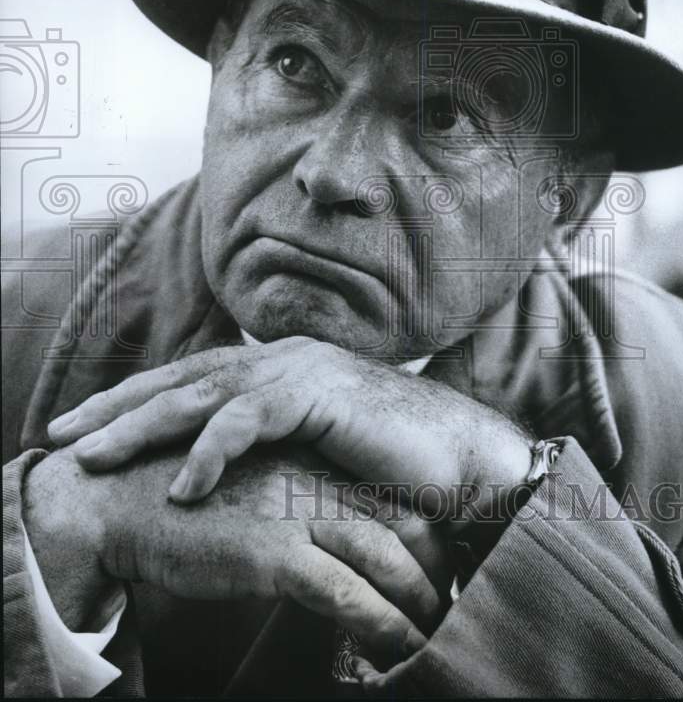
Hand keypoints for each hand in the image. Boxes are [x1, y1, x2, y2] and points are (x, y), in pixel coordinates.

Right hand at [23, 441, 445, 660]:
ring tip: (438, 637)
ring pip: (387, 559)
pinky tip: (399, 651)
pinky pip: (347, 593)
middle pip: (406, 524)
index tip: (439, 574)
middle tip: (450, 609)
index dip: (425, 539)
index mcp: (315, 466)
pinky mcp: (276, 549)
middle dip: (436, 573)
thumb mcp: (253, 491)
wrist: (121, 501)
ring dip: (419, 604)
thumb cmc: (183, 503)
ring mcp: (300, 513)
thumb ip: (291, 503)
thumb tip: (318, 542)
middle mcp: (317, 484)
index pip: (393, 499)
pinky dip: (381, 624)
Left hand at [49, 338, 531, 521]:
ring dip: (141, 427)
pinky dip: (210, 452)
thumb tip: (224, 472)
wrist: (460, 458)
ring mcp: (297, 370)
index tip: (85, 427)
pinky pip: (248, 421)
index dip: (135, 401)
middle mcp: (279, 358)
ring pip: (201, 396)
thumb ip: (269, 446)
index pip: (190, 380)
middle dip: (116, 406)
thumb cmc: (390, 462)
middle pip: (180, 379)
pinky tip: (182, 487)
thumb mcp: (312, 451)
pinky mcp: (316, 393)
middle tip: (60, 433)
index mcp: (276, 367)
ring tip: (92, 457)